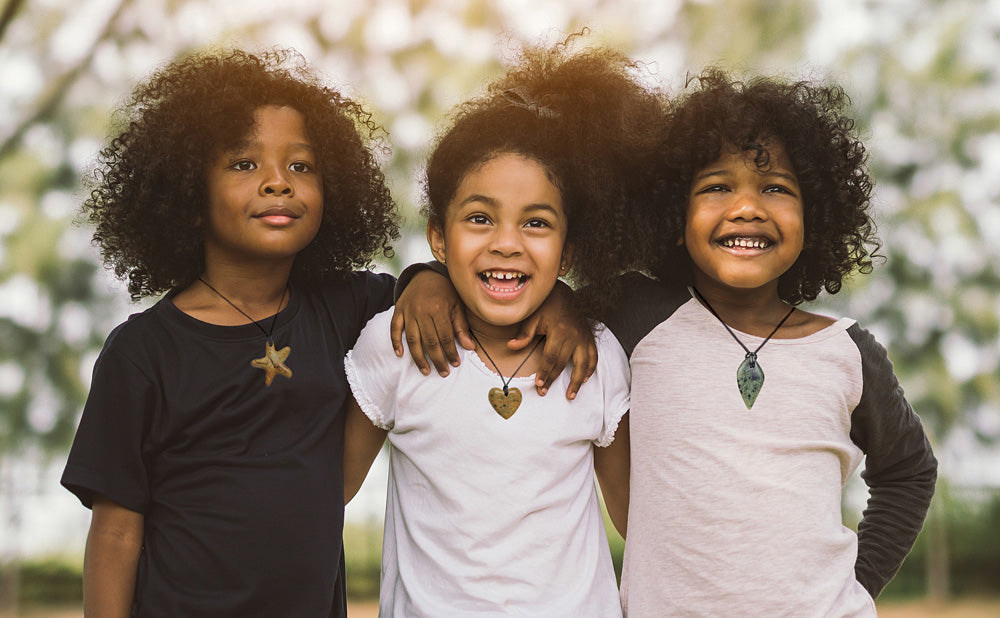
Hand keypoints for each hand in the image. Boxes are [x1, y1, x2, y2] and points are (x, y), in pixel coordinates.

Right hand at [391, 269, 475, 375]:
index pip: (445, 337)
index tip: (456, 364)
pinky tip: (400, 354)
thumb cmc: (445, 291)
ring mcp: (408, 311)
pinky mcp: (398, 310)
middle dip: (437, 360)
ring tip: (425, 370)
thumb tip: (470, 347)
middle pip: (429, 341)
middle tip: (443, 373)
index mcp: (439, 309)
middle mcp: (422, 311)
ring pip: (412, 339)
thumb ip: (462, 326)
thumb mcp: (457, 305)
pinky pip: (394, 328)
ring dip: (418, 357)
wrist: (426, 274)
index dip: (450, 352)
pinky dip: (395, 342)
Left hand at [508, 281, 596, 398]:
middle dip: (553, 379)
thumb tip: (511, 346)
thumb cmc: (546, 306)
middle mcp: (574, 335)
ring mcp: (583, 337)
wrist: (565, 294)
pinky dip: (591, 369)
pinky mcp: (589, 338)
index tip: (539, 384)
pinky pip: (594, 356)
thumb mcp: (533, 316)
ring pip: (583, 363)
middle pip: (563, 362)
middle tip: (543, 391)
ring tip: (570, 395)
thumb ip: (524, 333)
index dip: (545, 371)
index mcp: (559, 330)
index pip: (551, 356)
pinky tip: (585, 379)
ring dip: (577, 381)